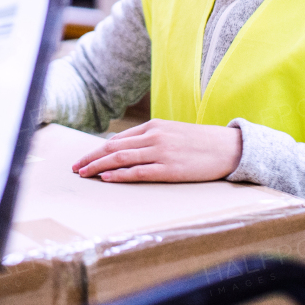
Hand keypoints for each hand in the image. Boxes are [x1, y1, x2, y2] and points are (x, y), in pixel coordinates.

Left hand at [71, 119, 242, 182]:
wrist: (230, 147)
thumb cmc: (201, 142)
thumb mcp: (173, 133)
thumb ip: (151, 138)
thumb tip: (126, 148)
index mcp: (153, 126)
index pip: (117, 139)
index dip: (97, 150)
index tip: (83, 159)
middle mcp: (153, 136)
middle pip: (113, 148)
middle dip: (91, 158)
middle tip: (75, 168)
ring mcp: (161, 152)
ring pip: (120, 159)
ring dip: (98, 166)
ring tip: (84, 174)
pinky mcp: (170, 168)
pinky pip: (138, 172)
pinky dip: (119, 175)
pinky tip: (106, 178)